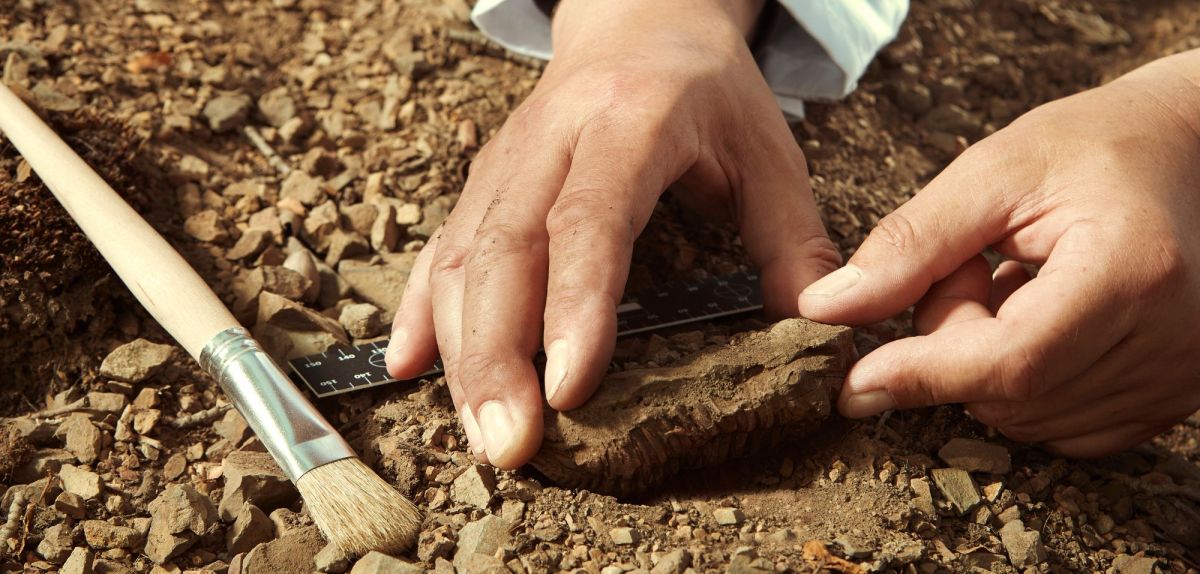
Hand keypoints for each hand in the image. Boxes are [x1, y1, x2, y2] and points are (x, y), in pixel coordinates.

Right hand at [386, 0, 839, 467]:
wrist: (639, 20)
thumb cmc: (707, 91)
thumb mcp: (768, 149)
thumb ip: (793, 238)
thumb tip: (818, 328)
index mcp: (629, 123)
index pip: (589, 219)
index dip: (573, 305)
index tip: (568, 390)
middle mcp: (550, 140)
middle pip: (503, 248)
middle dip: (497, 353)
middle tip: (511, 445)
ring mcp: (505, 161)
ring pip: (460, 256)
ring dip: (460, 350)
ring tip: (480, 435)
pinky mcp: (482, 182)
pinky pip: (438, 246)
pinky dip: (421, 310)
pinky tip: (406, 366)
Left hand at [799, 49, 1199, 456]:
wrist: (1182, 151)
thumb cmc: (1093, 146)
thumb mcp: (991, 172)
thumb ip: (910, 244)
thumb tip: (828, 310)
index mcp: (1131, 272)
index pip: (1011, 361)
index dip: (923, 375)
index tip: (851, 382)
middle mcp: (1170, 341)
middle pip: (1009, 393)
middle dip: (953, 343)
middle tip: (970, 266)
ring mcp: (1177, 377)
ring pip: (1026, 417)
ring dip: (985, 363)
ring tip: (1011, 282)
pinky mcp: (1168, 397)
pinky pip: (1059, 426)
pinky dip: (1021, 384)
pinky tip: (1034, 318)